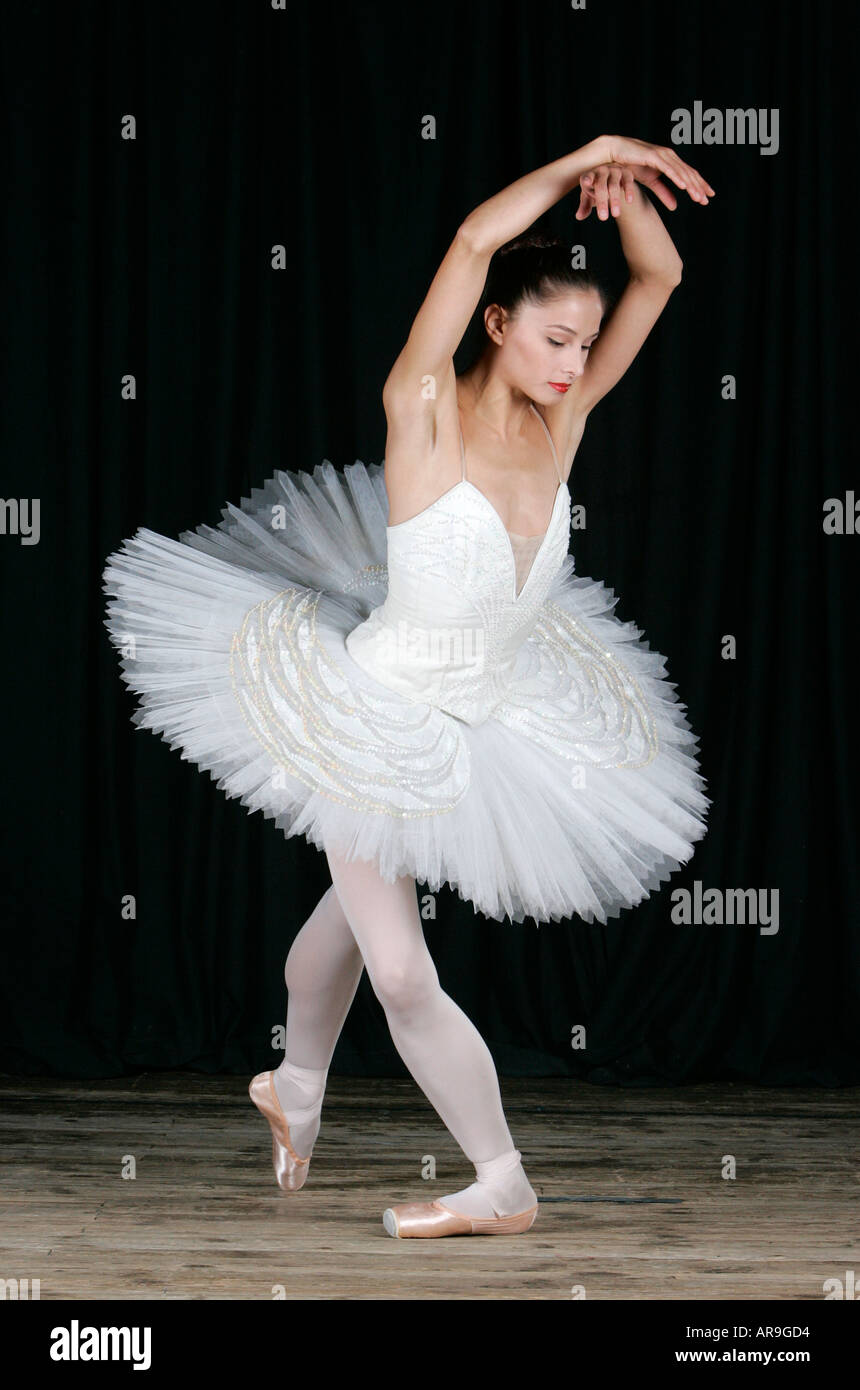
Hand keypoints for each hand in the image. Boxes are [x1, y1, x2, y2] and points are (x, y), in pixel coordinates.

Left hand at [575, 163, 635, 219]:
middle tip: (603, 218)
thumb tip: (578, 216)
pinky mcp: (626, 173)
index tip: (587, 183)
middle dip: (602, 202)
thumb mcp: (589, 197)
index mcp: (589, 176)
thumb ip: (584, 206)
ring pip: (614, 186)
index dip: (587, 179)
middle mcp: (601, 171)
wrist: (614, 179)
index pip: (587, 178)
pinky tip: (629, 201)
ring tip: (616, 215)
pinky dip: (628, 191)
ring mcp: (614, 171)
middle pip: (601, 186)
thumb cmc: (597, 188)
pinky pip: (628, 182)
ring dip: (615, 201)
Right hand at [582, 134, 714, 212]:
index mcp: (671, 162)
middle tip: (707, 200)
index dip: (700, 185)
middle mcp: (669, 156)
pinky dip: (677, 177)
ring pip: (680, 172)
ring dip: (690, 185)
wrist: (616, 152)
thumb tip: (675, 206)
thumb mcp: (651, 182)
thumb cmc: (632, 164)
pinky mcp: (653, 156)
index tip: (708, 196)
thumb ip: (663, 193)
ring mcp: (662, 155)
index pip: (689, 175)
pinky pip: (667, 169)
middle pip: (688, 174)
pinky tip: (684, 186)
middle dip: (699, 187)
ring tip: (698, 197)